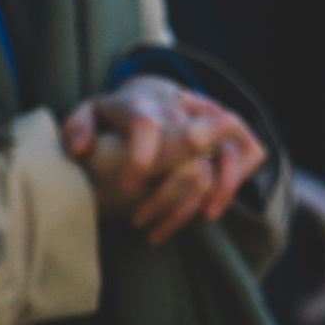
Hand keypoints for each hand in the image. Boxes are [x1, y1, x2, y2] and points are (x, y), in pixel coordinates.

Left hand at [63, 75, 266, 246]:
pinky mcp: (232, 131)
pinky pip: (245, 158)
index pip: (146, 126)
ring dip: (195, 201)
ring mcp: (212, 120)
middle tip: (137, 221)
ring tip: (160, 231)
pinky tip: (201, 215)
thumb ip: (78, 126)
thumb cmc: (118, 113)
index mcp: (143, 105)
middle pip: (188, 147)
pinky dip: (228, 189)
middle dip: (165, 192)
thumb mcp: (89, 112)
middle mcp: (183, 109)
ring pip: (220, 160)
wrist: (155, 93)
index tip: (126, 186)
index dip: (141, 157)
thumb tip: (80, 148)